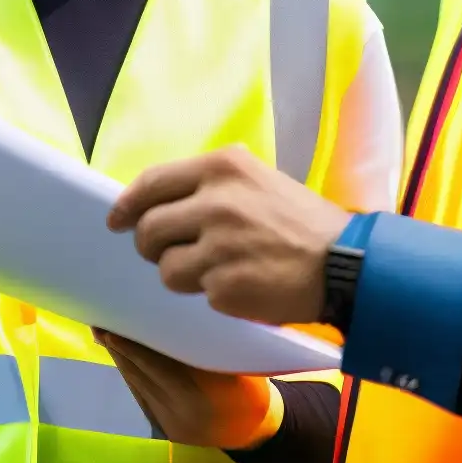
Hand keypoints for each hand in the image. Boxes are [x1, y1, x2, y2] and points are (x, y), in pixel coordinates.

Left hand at [92, 329, 277, 449]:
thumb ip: (202, 349)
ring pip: (136, 384)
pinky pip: (141, 394)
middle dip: (119, 347)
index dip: (133, 345)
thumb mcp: (234, 366)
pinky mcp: (162, 427)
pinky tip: (122, 353)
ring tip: (104, 331)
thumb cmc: (251, 390)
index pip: (157, 366)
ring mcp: (166, 423)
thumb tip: (170, 317)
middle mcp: (176, 414)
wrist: (256, 430)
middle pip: (140, 374)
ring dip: (120, 358)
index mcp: (197, 398)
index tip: (114, 323)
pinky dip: (131, 372)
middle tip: (99, 321)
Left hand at [107, 147, 352, 324]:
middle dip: (151, 247)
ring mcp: (220, 246)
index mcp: (223, 168)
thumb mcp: (257, 181)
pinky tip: (241, 285)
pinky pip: (197, 294)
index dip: (126, 205)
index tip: (115, 221)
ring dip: (181, 275)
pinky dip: (213, 295)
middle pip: (149, 230)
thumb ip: (209, 186)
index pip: (151, 183)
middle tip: (169, 254)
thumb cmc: (300, 223)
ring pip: (166, 268)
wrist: (346, 265)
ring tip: (216, 271)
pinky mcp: (226, 286)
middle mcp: (216, 202)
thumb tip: (154, 201)